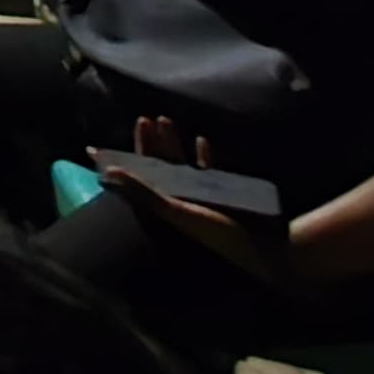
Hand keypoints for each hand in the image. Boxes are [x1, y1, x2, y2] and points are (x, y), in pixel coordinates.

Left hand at [117, 118, 289, 280]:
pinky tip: (201, 140)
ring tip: (165, 120)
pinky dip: (206, 157)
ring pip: (183, 166)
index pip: (139, 178)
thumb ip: (144, 193)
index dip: (124, 160)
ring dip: (174, 144)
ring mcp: (203, 200)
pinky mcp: (226, 198)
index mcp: (164, 210)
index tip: (109, 142)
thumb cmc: (218, 236)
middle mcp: (180, 204)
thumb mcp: (177, 213)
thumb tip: (108, 173)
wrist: (265, 254)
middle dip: (151, 144)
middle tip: (144, 119)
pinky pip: (212, 173)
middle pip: (160, 168)